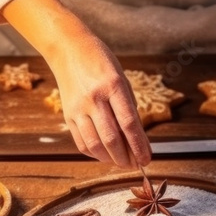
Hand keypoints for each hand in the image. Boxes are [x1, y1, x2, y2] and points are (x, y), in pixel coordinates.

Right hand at [51, 21, 150, 167]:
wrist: (69, 50)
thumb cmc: (101, 64)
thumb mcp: (121, 79)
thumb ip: (129, 107)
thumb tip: (138, 139)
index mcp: (113, 85)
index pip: (129, 123)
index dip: (139, 145)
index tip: (147, 159)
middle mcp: (94, 98)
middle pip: (111, 138)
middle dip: (126, 157)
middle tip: (135, 165)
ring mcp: (78, 108)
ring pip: (95, 144)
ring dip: (110, 159)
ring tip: (121, 162)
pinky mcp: (67, 115)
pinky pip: (81, 142)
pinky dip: (95, 153)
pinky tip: (104, 154)